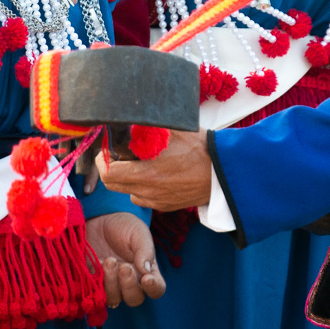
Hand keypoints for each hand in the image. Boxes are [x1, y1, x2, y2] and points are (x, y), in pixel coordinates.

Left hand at [86, 212, 166, 306]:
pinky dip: (97, 280)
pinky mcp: (94, 283)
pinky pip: (96, 292)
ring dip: (111, 283)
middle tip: (124, 267)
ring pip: (114, 299)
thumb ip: (145, 250)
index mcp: (147, 271)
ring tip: (109, 260)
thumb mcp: (138, 233)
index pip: (156, 289)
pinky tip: (98, 261)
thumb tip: (146, 271)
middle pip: (134, 299)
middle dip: (129, 285)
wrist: (99, 220)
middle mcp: (131, 282)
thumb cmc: (123, 226)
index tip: (146, 278)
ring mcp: (112, 285)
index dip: (153, 288)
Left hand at [96, 130, 211, 211]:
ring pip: (129, 192)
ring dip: (127, 178)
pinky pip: (144, 198)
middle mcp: (149, 191)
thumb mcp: (173, 131)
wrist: (226, 172)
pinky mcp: (167, 206)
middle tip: (119, 154)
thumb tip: (129, 123)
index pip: (109, 173)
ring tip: (139, 163)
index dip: (103, 160)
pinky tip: (155, 174)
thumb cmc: (202, 148)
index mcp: (147, 173)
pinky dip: (142, 187)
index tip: (108, 150)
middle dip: (112, 168)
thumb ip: (147, 128)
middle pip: (114, 185)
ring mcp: (158, 201)